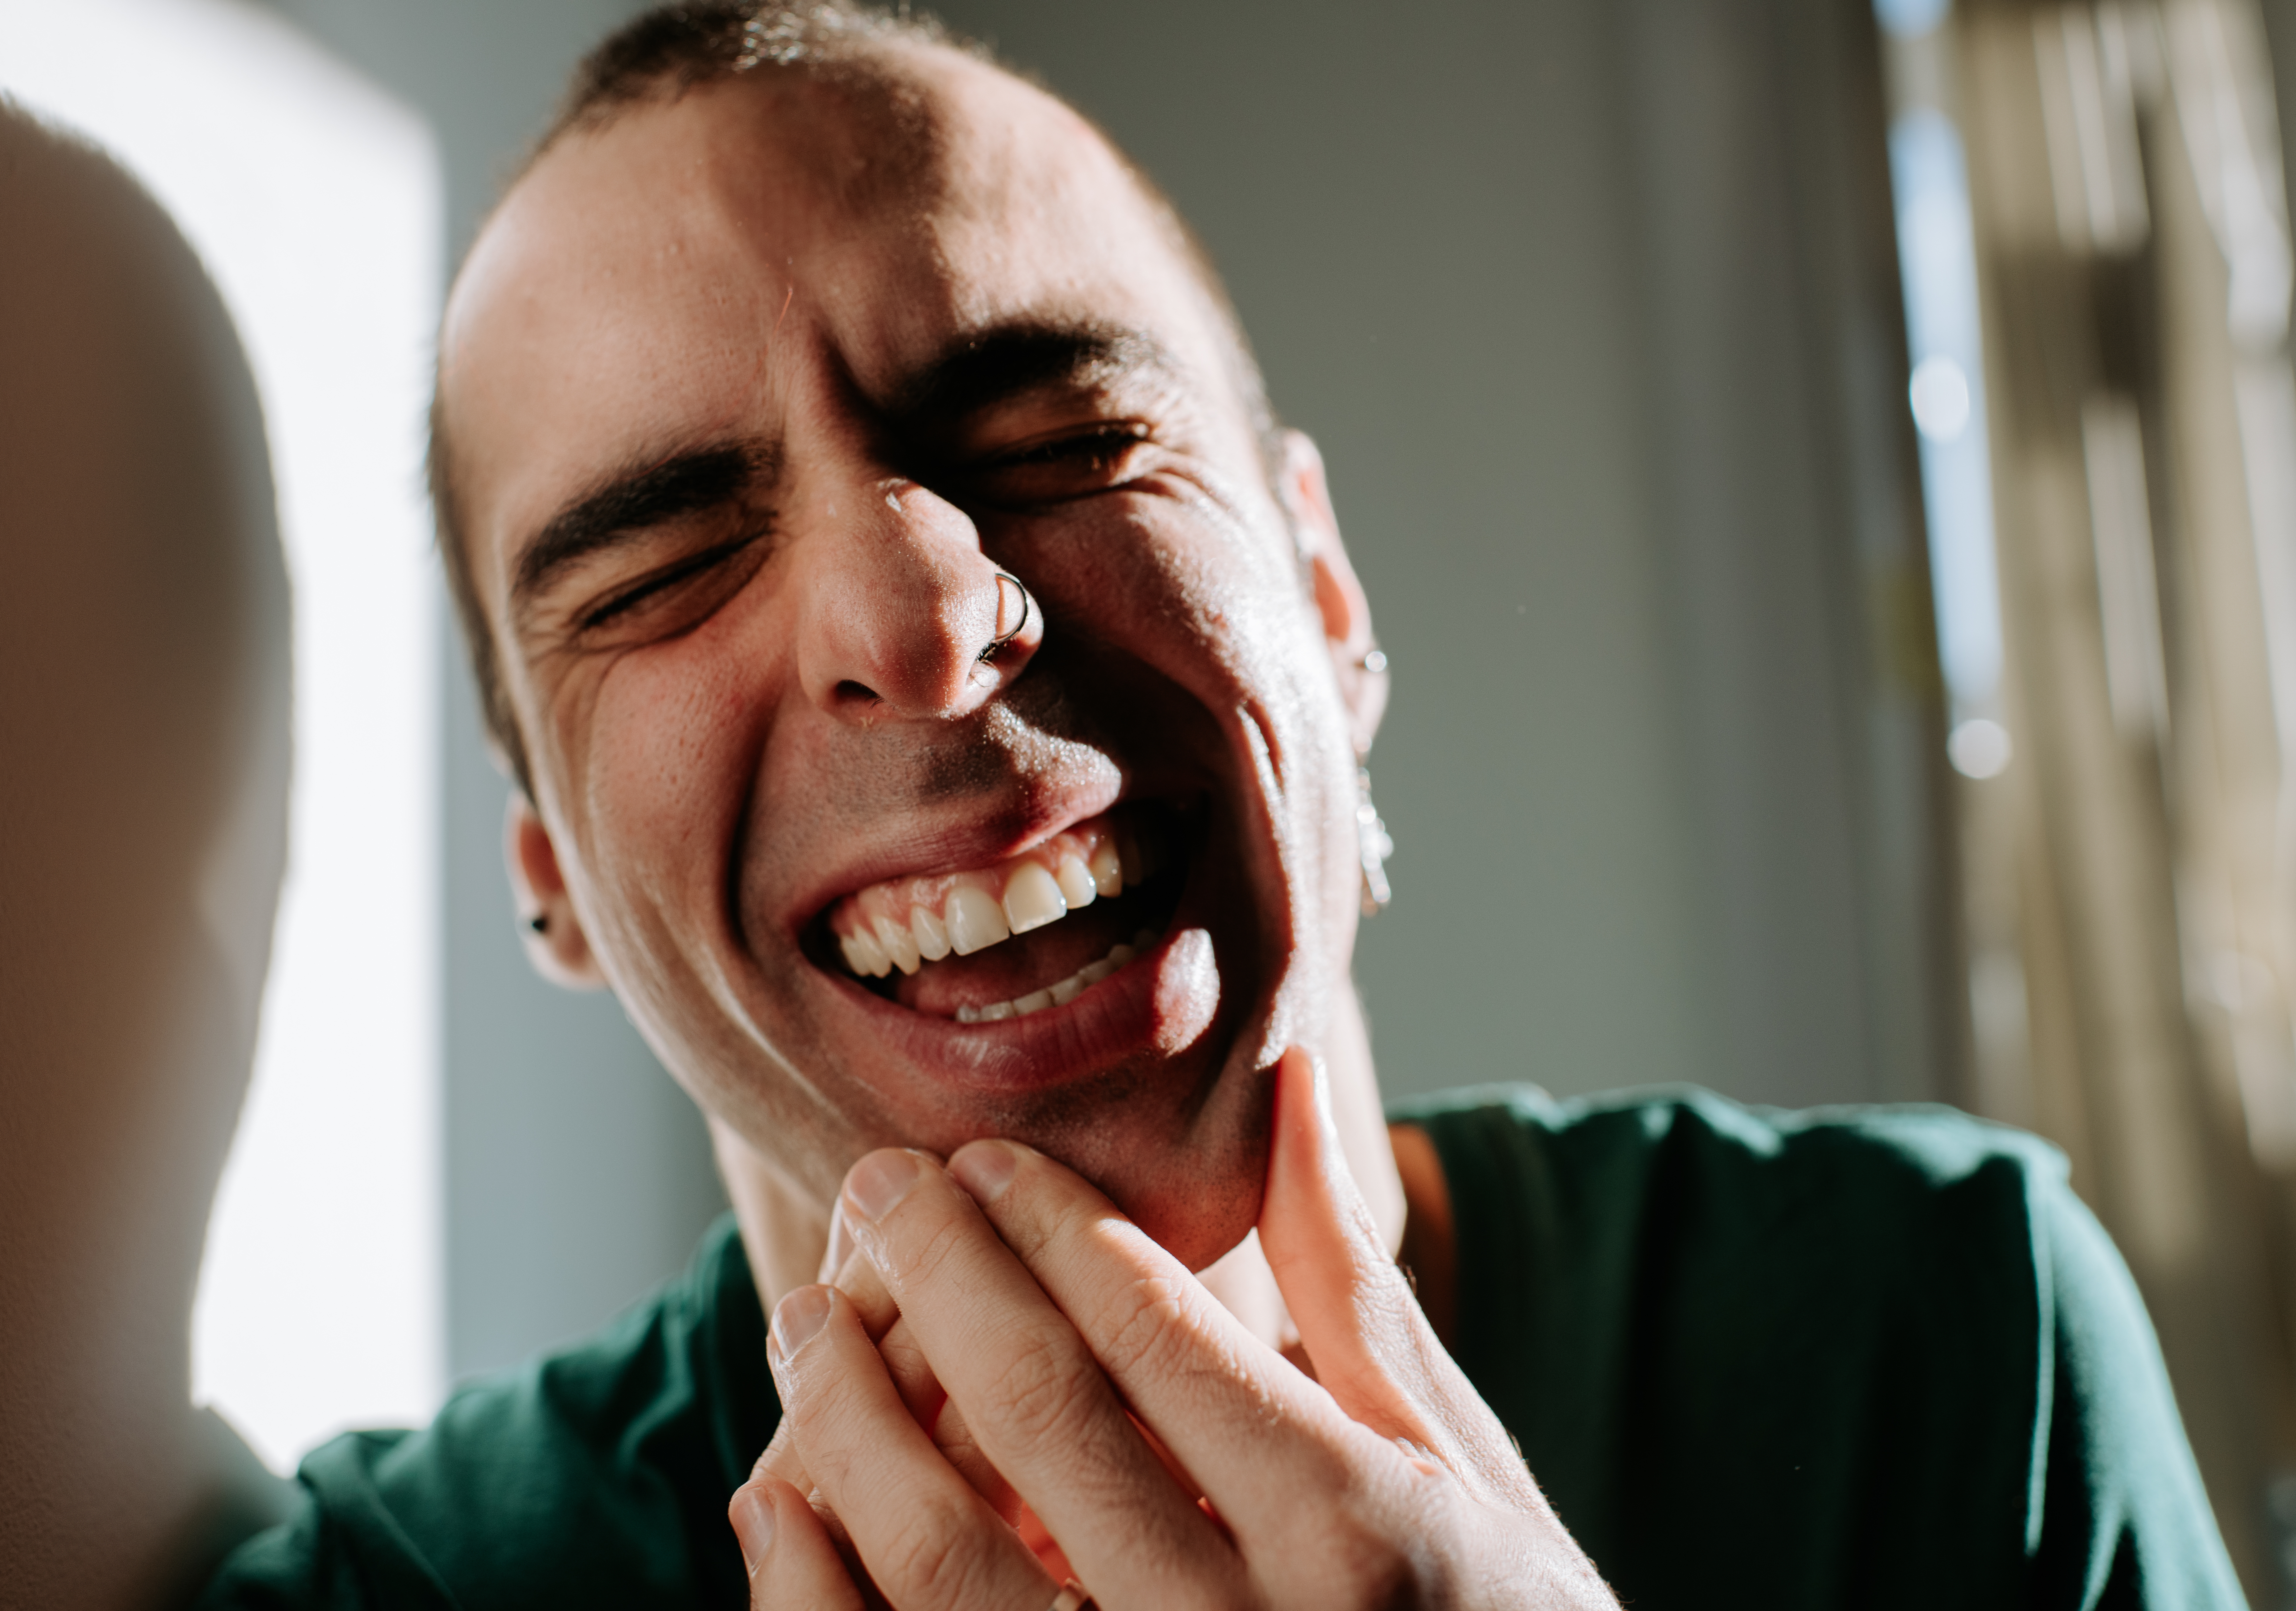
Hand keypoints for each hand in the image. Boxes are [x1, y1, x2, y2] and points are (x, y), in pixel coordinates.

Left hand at [728, 1048, 1616, 1607]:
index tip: (979, 1158)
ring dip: (851, 1422)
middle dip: (938, 1278)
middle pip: (1043, 1421)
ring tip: (803, 1317)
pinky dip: (816, 1591)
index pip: (1156, 1336)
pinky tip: (778, 1494)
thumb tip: (1287, 1079)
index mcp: (1360, 1533)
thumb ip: (1350, 1285)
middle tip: (873, 1182)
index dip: (1048, 1228)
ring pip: (948, 1563)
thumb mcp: (1450, 1459)